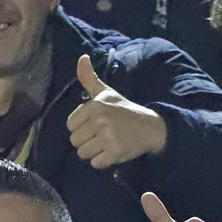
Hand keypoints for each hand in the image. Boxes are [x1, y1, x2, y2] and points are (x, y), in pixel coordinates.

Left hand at [66, 54, 167, 168]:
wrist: (150, 127)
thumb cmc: (124, 110)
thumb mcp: (106, 93)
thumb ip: (89, 78)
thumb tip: (82, 57)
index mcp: (95, 106)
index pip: (71, 125)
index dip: (80, 127)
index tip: (94, 124)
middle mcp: (100, 121)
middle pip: (75, 141)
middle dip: (86, 141)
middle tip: (101, 135)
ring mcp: (108, 138)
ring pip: (83, 153)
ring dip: (93, 152)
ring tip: (106, 143)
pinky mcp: (115, 153)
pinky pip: (96, 163)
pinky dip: (102, 161)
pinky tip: (112, 152)